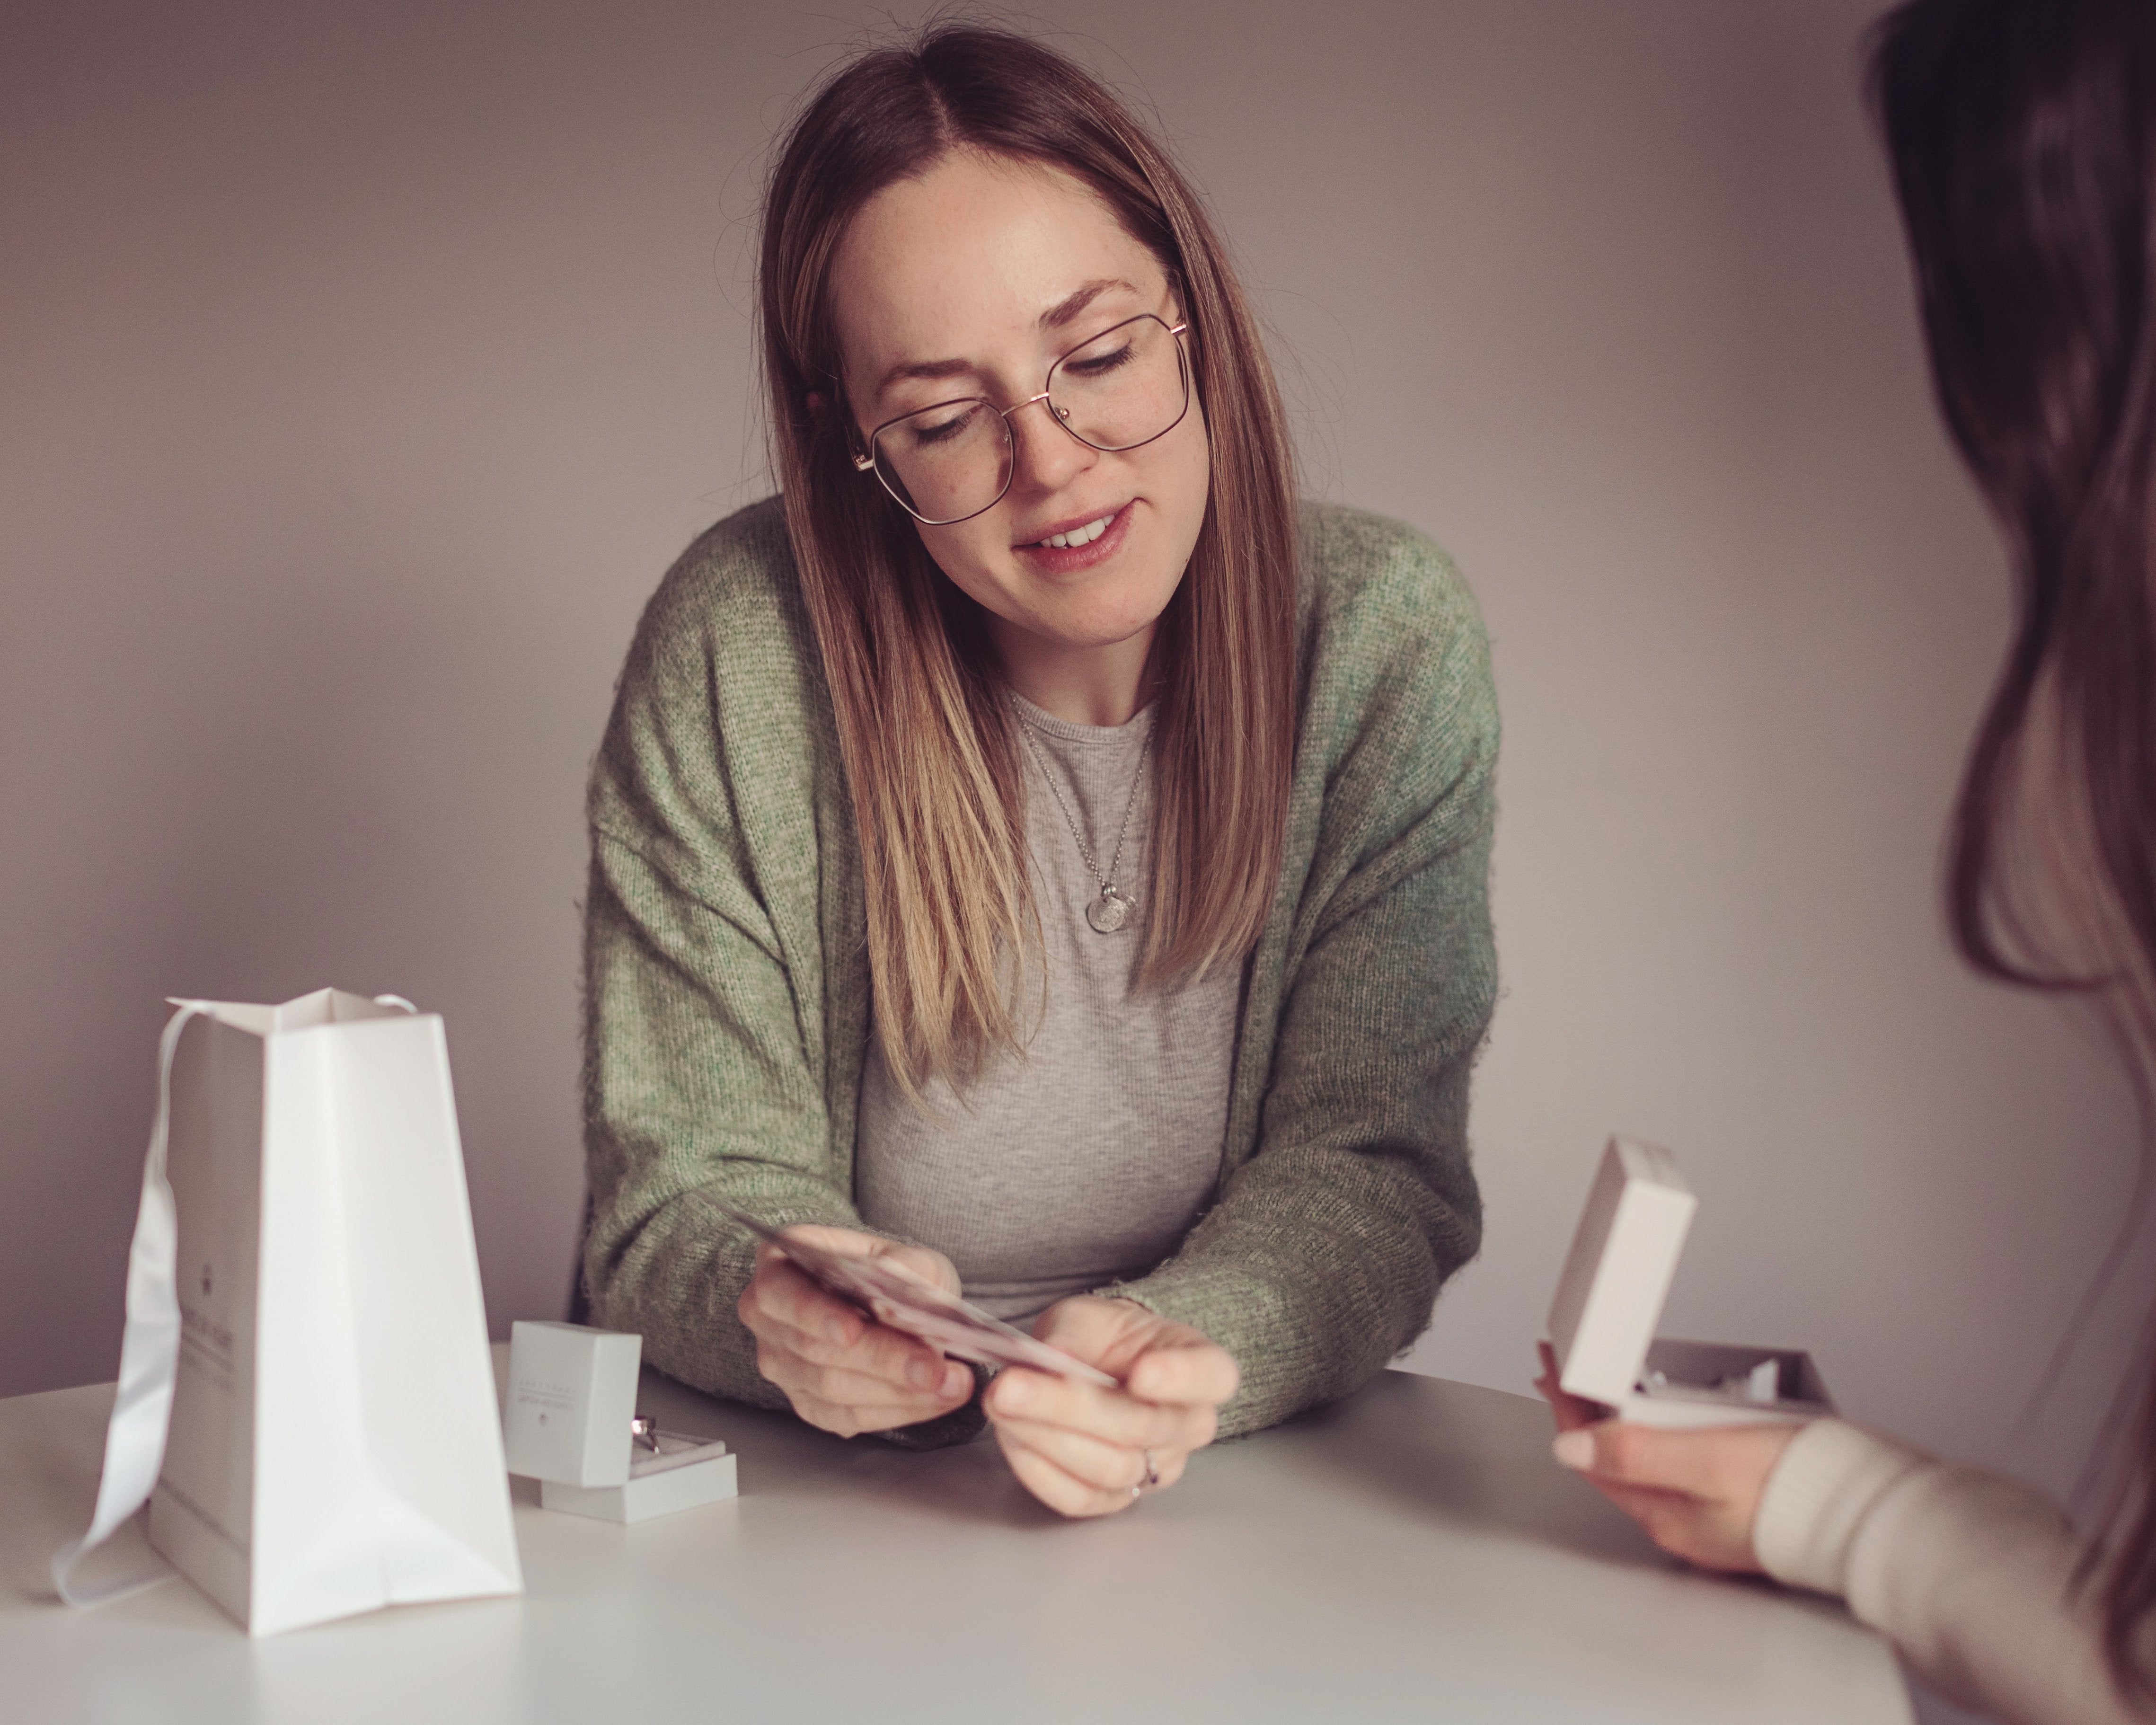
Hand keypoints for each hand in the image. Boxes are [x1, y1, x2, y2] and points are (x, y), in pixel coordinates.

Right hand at [737, 1225, 974, 1436]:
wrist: (891, 1303)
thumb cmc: (889, 1272)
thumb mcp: (906, 1254)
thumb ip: (907, 1265)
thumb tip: (903, 1280)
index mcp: (780, 1264)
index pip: (782, 1292)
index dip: (816, 1313)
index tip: (853, 1330)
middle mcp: (769, 1317)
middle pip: (813, 1348)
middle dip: (880, 1360)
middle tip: (932, 1367)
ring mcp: (783, 1364)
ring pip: (831, 1389)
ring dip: (897, 1391)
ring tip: (950, 1383)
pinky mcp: (807, 1402)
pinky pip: (846, 1417)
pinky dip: (896, 1411)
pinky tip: (933, 1399)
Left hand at [982, 1296, 1238, 1517]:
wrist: (1096, 1368)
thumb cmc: (1103, 1337)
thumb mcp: (1087, 1316)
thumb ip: (1075, 1336)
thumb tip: (1055, 1360)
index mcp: (1202, 1366)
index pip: (1210, 1375)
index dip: (1180, 1376)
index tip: (1140, 1372)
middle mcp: (1190, 1424)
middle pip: (1142, 1426)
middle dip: (1069, 1408)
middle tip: (1011, 1386)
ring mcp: (1158, 1468)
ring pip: (1110, 1467)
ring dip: (1046, 1438)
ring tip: (1000, 1404)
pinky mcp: (1118, 1498)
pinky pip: (1080, 1498)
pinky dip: (1038, 1470)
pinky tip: (1010, 1436)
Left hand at [1534, 1340, 1799, 1571]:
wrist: (1867, 1512)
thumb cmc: (1796, 1489)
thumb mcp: (1706, 1459)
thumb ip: (1637, 1453)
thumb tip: (1572, 1448)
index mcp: (1665, 1512)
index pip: (1591, 1454)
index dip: (1566, 1405)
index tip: (1551, 1366)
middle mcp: (1680, 1521)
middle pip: (1610, 1460)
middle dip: (1583, 1414)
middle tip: (1562, 1374)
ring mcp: (1708, 1517)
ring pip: (1642, 1464)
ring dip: (1617, 1425)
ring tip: (1599, 1390)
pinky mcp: (1736, 1506)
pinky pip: (1678, 1468)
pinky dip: (1657, 1437)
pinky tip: (1663, 1421)